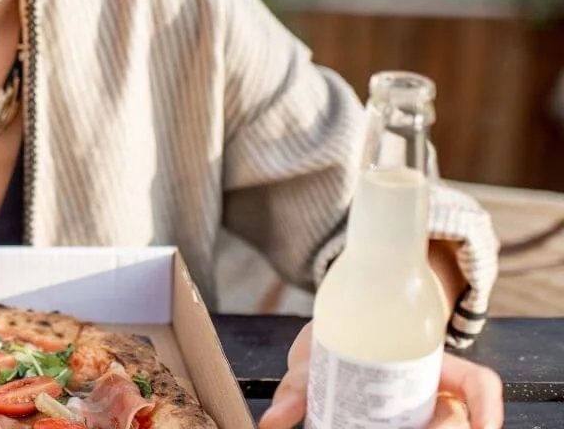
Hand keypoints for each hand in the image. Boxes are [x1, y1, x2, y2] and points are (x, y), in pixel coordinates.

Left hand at [259, 322, 503, 428]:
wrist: (328, 338)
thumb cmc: (334, 338)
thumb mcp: (316, 353)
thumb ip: (296, 386)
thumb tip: (271, 423)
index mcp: (427, 362)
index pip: (478, 383)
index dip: (486, 407)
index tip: (481, 427)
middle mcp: (433, 394)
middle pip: (455, 422)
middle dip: (438, 428)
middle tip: (397, 428)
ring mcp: (422, 415)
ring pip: (441, 428)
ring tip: (367, 428)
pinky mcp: (402, 423)